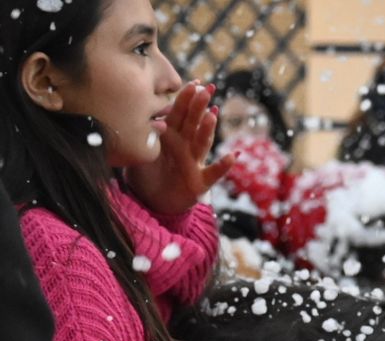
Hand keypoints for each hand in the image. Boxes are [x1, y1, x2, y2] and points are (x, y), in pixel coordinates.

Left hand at [123, 81, 233, 216]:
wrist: (150, 201)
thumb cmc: (145, 174)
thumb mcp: (139, 151)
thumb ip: (147, 136)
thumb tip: (155, 120)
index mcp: (170, 136)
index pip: (179, 113)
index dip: (186, 98)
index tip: (195, 83)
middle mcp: (185, 146)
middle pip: (194, 123)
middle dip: (200, 106)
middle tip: (208, 89)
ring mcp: (194, 163)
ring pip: (202, 142)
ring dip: (207, 129)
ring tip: (212, 114)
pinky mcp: (200, 182)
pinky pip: (213, 173)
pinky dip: (223, 166)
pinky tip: (233, 155)